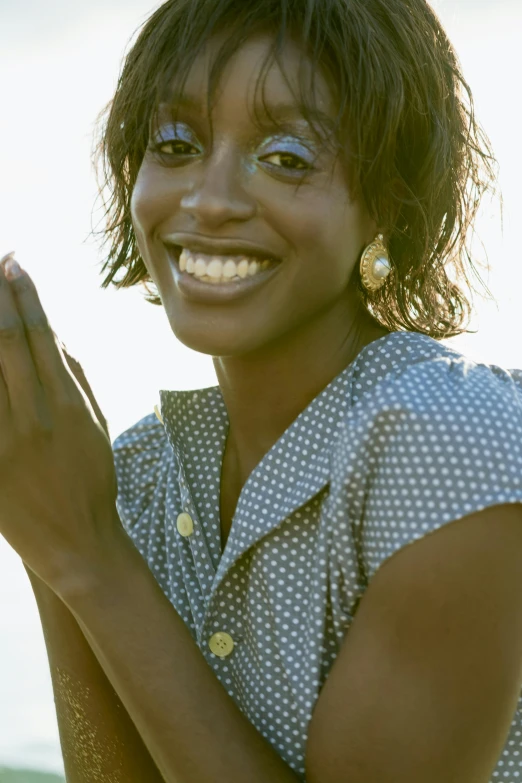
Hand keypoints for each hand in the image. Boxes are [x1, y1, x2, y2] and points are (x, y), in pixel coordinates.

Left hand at [0, 253, 121, 589]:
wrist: (76, 542)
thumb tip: (56, 336)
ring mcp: (4, 439)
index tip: (14, 263)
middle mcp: (33, 415)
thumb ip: (76, 378)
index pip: (40, 336)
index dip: (25, 296)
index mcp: (67, 404)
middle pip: (5, 342)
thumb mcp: (96, 424)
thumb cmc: (93, 479)